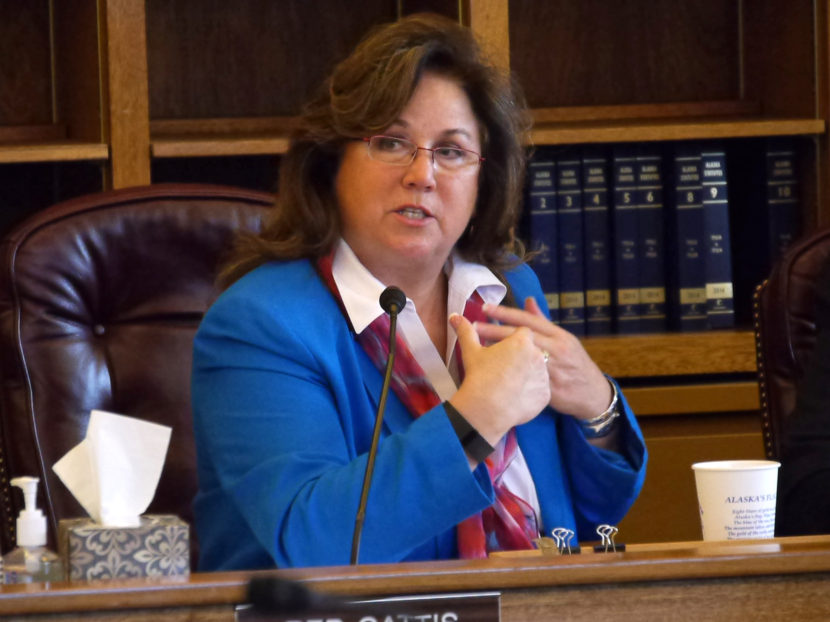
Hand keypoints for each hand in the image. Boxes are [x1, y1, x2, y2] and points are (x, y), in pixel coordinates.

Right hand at [448, 313, 550, 445]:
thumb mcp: (471, 351)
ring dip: (528, 373)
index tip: (504, 349)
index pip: (523, 333)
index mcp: (522, 342)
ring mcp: (543, 376)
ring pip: (538, 370)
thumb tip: (454, 316)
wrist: (487, 408)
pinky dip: (531, 392)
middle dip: (522, 357)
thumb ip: (466, 331)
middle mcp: (538, 356)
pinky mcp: (545, 394)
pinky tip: (516, 396)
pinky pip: (540, 390)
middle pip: (532, 351)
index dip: (513, 340)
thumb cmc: (479, 376)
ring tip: (510, 383)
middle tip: (504, 368)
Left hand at [473, 296, 612, 420]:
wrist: (593, 395)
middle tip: (475, 325)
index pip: (529, 320)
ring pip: (522, 357)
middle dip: (496, 330)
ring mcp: (554, 369)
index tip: (486, 308)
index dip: (506, 313)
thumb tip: (528, 300)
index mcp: (560, 336)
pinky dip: (509, 374)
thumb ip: (543, 321)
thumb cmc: (574, 364)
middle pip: (522, 337)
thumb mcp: (564, 340)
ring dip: (499, 351)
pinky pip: (526, 380)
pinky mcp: (549, 389)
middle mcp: (557, 349)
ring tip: (477, 346)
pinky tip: (492, 371)